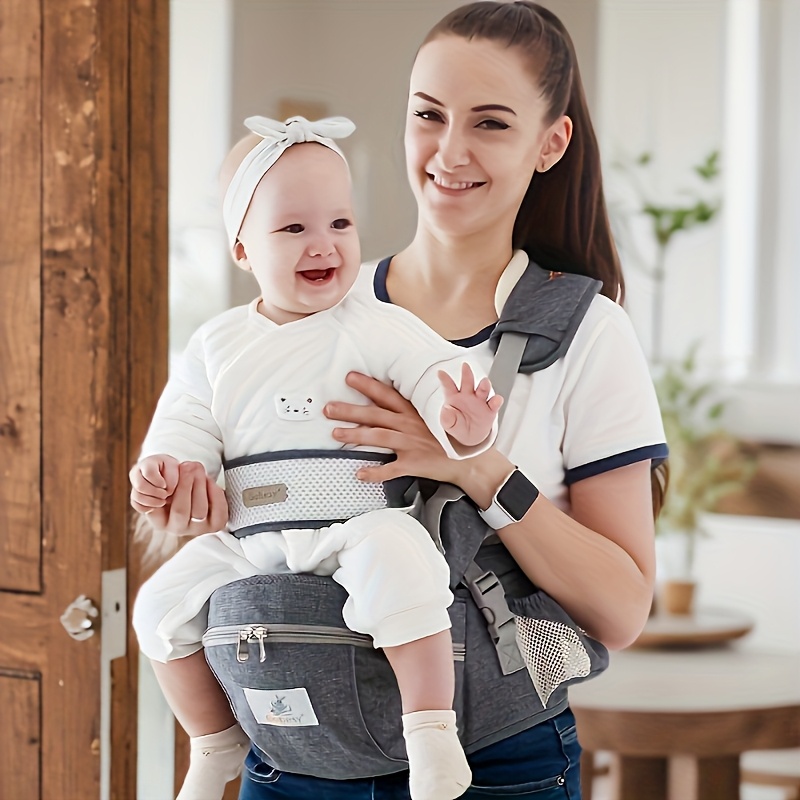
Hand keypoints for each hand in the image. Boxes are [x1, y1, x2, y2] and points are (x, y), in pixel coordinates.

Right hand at [131, 460, 228, 535]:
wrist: (195, 487)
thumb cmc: (174, 481)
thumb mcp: (161, 477)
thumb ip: (157, 476)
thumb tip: (170, 480)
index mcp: (160, 521)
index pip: (157, 509)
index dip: (162, 494)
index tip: (168, 476)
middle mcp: (177, 528)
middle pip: (180, 511)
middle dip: (184, 485)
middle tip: (187, 465)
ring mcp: (197, 529)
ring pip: (199, 512)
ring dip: (199, 486)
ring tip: (197, 467)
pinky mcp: (214, 525)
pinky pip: (217, 511)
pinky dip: (215, 493)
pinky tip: (209, 480)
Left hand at [324, 371, 461, 483]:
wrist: (470, 459)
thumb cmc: (451, 435)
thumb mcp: (434, 415)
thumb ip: (413, 408)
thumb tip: (392, 399)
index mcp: (414, 412)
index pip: (387, 395)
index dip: (368, 385)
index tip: (349, 378)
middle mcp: (410, 425)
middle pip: (376, 415)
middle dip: (350, 410)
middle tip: (329, 408)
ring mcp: (411, 444)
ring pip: (379, 437)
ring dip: (356, 435)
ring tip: (336, 433)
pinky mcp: (414, 464)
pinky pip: (391, 469)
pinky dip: (375, 472)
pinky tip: (359, 473)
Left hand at [438, 363, 502, 446]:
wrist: (470, 437)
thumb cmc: (457, 425)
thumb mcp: (449, 423)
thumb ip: (447, 417)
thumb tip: (446, 410)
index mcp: (454, 397)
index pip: (449, 386)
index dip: (444, 379)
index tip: (440, 372)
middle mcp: (468, 396)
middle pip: (467, 382)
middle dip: (467, 374)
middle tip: (465, 366)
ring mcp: (480, 401)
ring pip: (482, 389)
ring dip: (484, 385)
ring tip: (485, 383)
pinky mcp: (490, 409)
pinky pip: (494, 403)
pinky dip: (496, 401)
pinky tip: (496, 400)